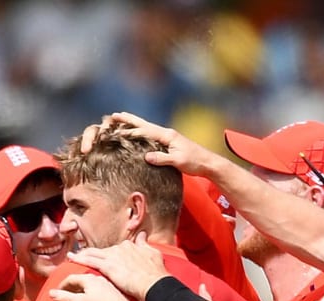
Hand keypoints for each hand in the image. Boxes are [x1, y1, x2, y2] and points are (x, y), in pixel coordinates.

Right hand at [49, 273, 130, 300]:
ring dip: (78, 288)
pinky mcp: (109, 289)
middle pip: (79, 278)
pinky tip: (88, 298)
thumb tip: (51, 293)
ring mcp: (104, 283)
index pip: (71, 278)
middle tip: (63, 294)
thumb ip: (65, 297)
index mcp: (88, 278)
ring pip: (87, 282)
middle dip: (69, 286)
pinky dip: (87, 291)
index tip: (57, 292)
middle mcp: (97, 277)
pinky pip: (94, 287)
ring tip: (74, 296)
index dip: (62, 285)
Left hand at [67, 235, 169, 299]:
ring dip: (82, 255)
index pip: (114, 249)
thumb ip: (144, 244)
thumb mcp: (153, 253)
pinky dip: (80, 259)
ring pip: (93, 254)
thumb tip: (142, 234)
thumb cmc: (155, 272)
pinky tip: (71, 259)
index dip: (106, 253)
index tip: (101, 256)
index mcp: (129, 246)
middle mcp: (119, 248)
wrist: (154, 283)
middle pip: (101, 251)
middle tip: (81, 257)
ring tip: (72, 257)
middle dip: (91, 254)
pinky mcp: (108, 266)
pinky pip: (90, 261)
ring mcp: (112, 256)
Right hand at [100, 112, 223, 176]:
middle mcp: (167, 133)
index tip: (116, 128)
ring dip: (134, 124)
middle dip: (129, 120)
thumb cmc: (195, 162)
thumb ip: (162, 159)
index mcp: (168, 135)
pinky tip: (137, 133)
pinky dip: (142, 132)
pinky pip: (151, 135)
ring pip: (147, 128)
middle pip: (144, 125)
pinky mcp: (169, 143)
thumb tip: (146, 156)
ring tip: (121, 119)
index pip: (145, 130)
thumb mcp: (178, 162)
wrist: (208, 163)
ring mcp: (168, 137)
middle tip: (114, 115)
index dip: (130, 129)